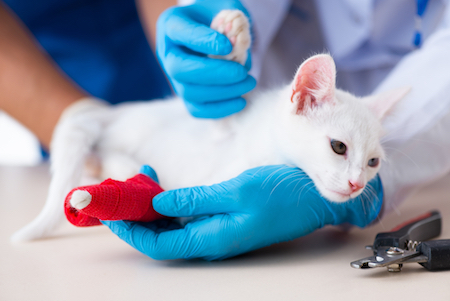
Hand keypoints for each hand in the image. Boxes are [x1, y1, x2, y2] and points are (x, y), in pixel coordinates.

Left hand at [103, 165, 382, 259]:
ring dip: (153, 209)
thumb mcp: (235, 191)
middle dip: (137, 218)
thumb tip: (160, 205)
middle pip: (163, 238)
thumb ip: (195, 200)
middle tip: (120, 192)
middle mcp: (212, 240)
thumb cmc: (279, 193)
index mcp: (212, 239)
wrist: (312, 198)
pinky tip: (165, 187)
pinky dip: (172, 204)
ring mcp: (218, 231)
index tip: (111, 213)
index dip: (131, 232)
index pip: (159, 245)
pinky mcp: (224, 220)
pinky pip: (189, 218)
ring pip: (174, 228)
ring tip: (138, 182)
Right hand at [156, 0, 255, 117]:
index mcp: (172, 24)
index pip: (183, 33)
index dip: (205, 42)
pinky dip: (219, 110)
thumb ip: (233, 21)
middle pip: (179, 69)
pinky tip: (241, 101)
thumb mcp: (224, 7)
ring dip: (222, 92)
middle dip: (214, 74)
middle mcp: (167, 52)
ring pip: (189, 93)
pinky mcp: (186, 95)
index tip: (229, 46)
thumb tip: (239, 49)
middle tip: (242, 73)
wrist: (211, 31)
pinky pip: (197, 110)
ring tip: (249, 82)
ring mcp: (174, 77)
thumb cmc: (218, 16)